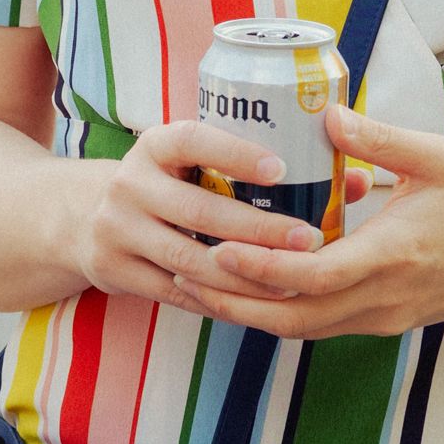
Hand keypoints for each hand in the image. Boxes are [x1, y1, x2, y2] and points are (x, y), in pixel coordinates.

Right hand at [54, 117, 337, 310]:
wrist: (86, 219)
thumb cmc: (172, 184)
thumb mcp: (197, 162)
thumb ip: (267, 168)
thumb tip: (357, 180)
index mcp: (155, 144)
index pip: (195, 140)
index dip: (236, 153)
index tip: (282, 168)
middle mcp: (130, 183)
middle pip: (199, 212)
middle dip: (258, 230)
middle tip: (309, 239)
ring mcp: (117, 229)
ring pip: (190, 261)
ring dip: (245, 275)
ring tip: (292, 280)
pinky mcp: (115, 270)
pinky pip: (176, 292)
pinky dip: (218, 300)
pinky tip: (257, 303)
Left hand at [197, 104, 443, 343]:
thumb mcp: (438, 158)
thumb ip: (380, 138)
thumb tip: (324, 113)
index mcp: (394, 256)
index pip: (315, 277)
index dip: (263, 270)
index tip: (220, 251)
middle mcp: (383, 298)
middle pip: (295, 320)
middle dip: (236, 304)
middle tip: (185, 275)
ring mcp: (382, 317)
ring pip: (303, 330)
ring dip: (251, 313)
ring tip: (201, 284)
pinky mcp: (382, 322)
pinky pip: (320, 326)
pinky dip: (279, 313)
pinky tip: (247, 289)